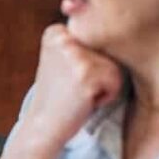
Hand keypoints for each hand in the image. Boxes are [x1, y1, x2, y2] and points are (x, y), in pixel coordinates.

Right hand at [17, 24, 122, 153]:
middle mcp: (63, 38)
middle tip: (73, 87)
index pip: (98, 40)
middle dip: (98, 73)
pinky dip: (106, 97)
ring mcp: (74, 55)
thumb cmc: (59, 97)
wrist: (42, 127)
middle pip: (108, 51)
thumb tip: (116, 30)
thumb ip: (82, 42)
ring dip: (103, 86)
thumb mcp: (63, 61)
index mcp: (55, 31)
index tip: (67, 76)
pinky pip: (116, 82)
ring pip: (114, 66)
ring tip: (80, 94)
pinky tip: (84, 101)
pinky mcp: (86, 73)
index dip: (90, 63)